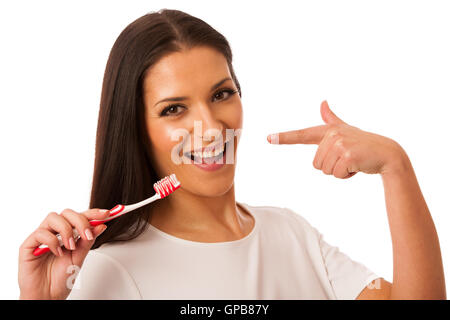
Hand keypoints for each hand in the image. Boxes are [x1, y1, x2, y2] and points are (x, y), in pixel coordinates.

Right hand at [18, 208, 109, 299]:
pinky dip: (52, 241)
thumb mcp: (79, 258)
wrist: (48, 296)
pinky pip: (40, 233)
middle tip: (87, 236)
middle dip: (80, 221)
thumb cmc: (61, 278)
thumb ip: (88, 241)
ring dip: (66, 230)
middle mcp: (55, 232)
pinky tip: (57, 252)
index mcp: (68, 234)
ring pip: (53, 217)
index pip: (80, 217)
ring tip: (71, 247)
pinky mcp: (29, 245)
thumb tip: (100, 226)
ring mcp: (42, 237)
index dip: (93, 213)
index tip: (107, 214)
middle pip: (67, 213)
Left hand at [267, 100, 407, 177]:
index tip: (268, 138)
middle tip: (348, 158)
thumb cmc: (363, 143)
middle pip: (316, 164)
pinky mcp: (347, 156)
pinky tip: (358, 166)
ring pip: (325, 170)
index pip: (302, 134)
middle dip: (332, 166)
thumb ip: (331, 118)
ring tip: (353, 161)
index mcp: (328, 131)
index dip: (284, 137)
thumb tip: (322, 102)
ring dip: (339, 171)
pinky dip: (347, 176)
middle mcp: (332, 135)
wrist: (387, 153)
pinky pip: (336, 174)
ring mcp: (340, 144)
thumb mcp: (346, 129)